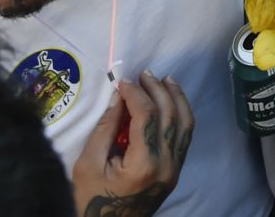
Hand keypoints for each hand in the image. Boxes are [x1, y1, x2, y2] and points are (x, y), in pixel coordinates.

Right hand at [72, 71, 193, 216]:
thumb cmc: (90, 200)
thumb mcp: (88, 164)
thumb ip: (106, 128)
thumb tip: (120, 97)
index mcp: (144, 164)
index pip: (146, 115)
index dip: (135, 93)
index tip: (122, 81)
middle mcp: (166, 164)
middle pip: (170, 115)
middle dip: (158, 90)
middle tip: (144, 74)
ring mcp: (174, 169)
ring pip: (185, 124)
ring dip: (176, 98)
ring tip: (165, 80)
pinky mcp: (175, 171)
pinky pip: (185, 137)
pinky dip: (181, 115)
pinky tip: (171, 102)